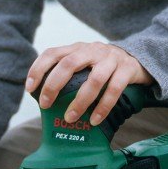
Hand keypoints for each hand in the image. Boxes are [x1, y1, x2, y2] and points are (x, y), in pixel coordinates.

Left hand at [25, 42, 153, 125]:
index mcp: (78, 48)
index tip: (29, 88)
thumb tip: (45, 100)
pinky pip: (114, 90)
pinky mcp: (127, 70)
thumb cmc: (104, 68)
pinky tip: (94, 120)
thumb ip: (68, 74)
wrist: (138, 60)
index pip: (53, 53)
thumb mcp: (85, 64)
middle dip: (53, 85)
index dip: (38, 69)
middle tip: (46, 105)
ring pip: (94, 79)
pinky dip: (103, 107)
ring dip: (80, 101)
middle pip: (69, 63)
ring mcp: (111, 59)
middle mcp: (93, 50)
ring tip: (70, 118)